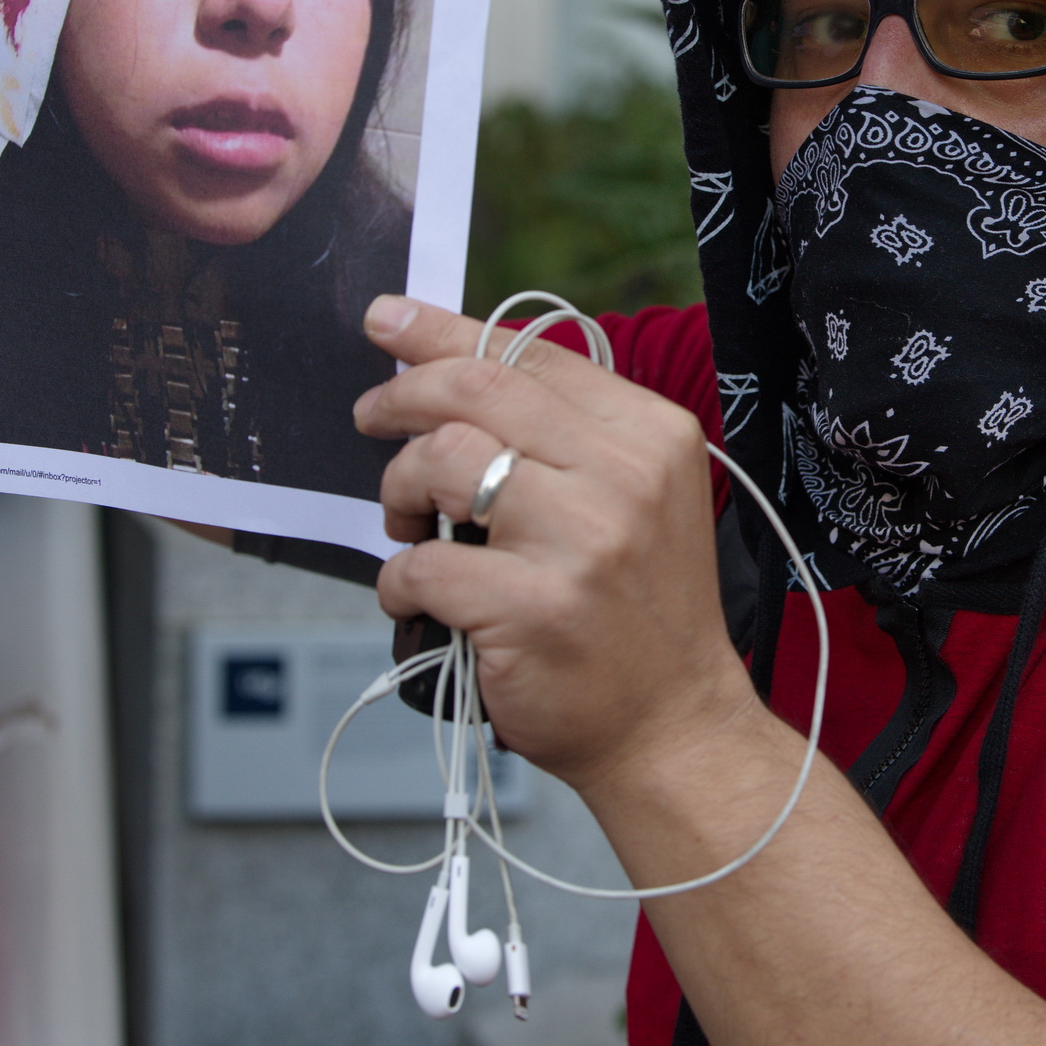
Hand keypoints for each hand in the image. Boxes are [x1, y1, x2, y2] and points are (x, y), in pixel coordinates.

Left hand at [354, 295, 760, 789]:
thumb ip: (566, 434)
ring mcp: (582, 543)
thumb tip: (454, 368)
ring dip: (398, 488)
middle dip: (400, 396)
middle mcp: (624, 476)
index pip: (530, 354)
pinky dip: (399, 579)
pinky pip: (423, 565)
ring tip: (405, 521)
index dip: (441, 330)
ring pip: (442, 462)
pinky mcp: (534, 609)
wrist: (676, 726)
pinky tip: (416, 593)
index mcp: (651, 434)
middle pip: (476, 389)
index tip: (385, 319)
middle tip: (369, 416)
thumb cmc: (641, 610)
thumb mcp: (636, 497)